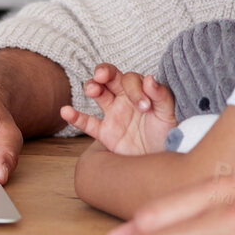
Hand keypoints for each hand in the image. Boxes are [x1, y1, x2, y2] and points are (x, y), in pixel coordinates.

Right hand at [62, 63, 176, 155]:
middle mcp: (125, 99)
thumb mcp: (169, 115)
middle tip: (102, 76)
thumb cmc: (168, 136)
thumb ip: (161, 96)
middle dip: (104, 73)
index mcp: (141, 92)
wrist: (161, 161)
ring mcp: (113, 115)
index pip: (130, 80)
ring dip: (92, 87)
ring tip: (92, 90)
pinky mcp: (105, 133)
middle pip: (110, 78)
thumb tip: (150, 78)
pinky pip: (87, 123)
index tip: (143, 106)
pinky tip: (66, 111)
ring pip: (97, 94)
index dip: (135, 89)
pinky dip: (75, 117)